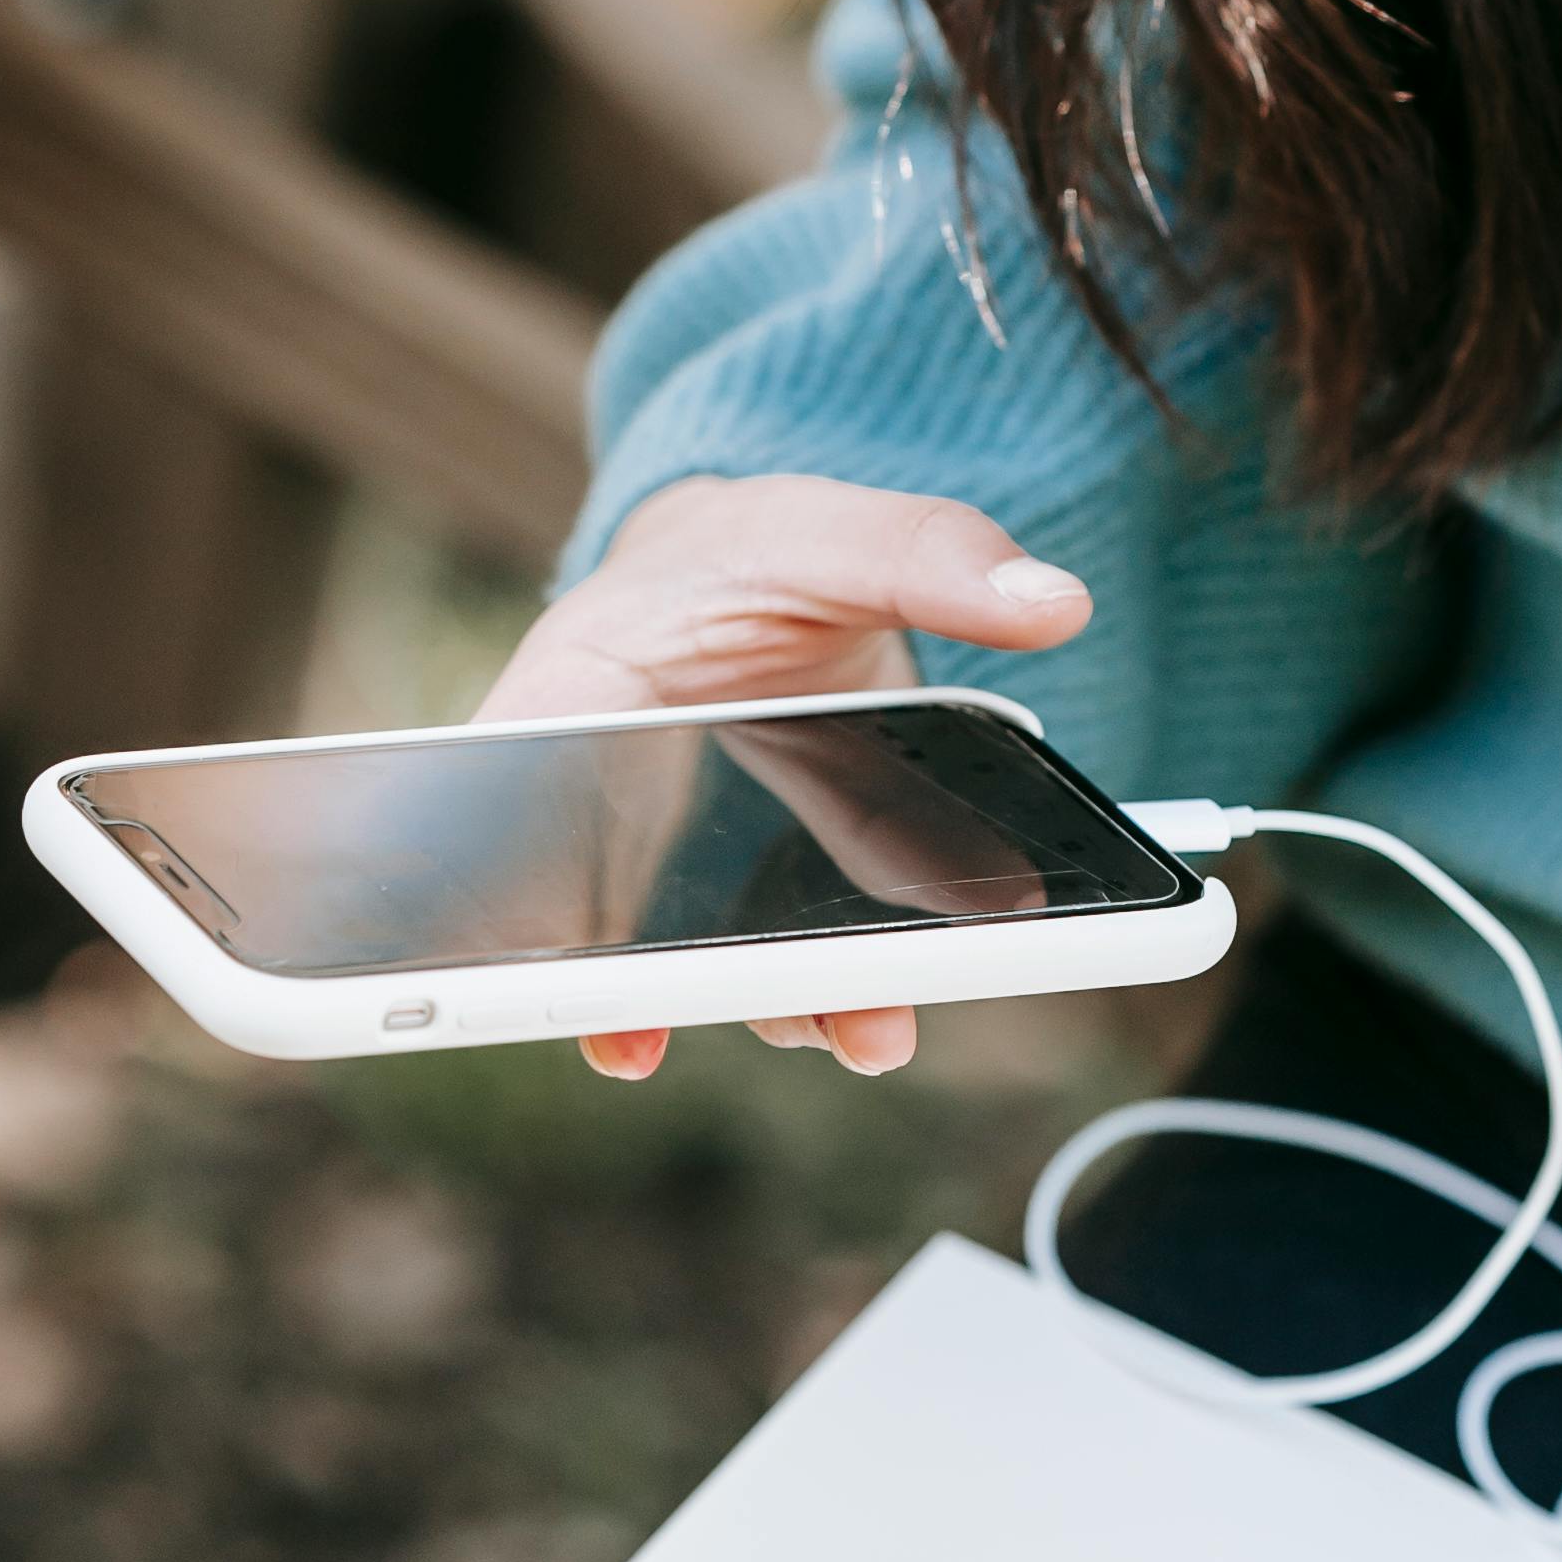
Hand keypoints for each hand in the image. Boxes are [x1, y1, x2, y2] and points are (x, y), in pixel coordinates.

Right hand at [478, 475, 1090, 1083]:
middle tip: (682, 1032)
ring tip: (855, 1030)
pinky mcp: (765, 875)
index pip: (511, 789)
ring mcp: (690, 851)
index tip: (553, 961)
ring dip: (769, 997)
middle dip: (650, 979)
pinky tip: (869, 1012)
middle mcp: (615, 788)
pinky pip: (786, 940)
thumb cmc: (759, 546)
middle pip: (604, 902)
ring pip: (709, 945)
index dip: (510, 887)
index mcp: (576, 686)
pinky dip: (825, 983)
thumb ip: (926, 554)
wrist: (785, 573)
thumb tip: (1051, 600)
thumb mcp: (833, 528)